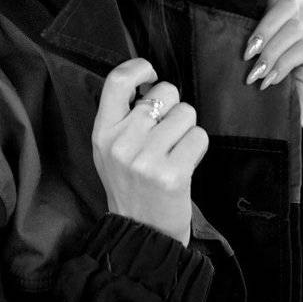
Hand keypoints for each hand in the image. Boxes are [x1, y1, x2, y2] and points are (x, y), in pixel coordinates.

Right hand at [92, 58, 208, 246]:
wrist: (141, 233)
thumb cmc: (130, 184)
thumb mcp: (110, 149)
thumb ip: (123, 116)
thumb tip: (149, 78)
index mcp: (103, 133)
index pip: (117, 81)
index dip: (139, 68)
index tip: (150, 76)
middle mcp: (121, 143)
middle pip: (164, 92)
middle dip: (173, 107)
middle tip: (166, 133)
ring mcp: (146, 159)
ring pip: (186, 113)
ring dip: (187, 129)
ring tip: (174, 151)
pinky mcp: (172, 174)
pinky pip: (199, 136)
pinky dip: (197, 147)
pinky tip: (184, 163)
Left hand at [242, 0, 302, 119]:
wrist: (258, 124)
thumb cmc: (239, 89)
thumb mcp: (232, 59)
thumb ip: (232, 37)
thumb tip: (216, 21)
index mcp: (267, 19)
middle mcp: (288, 28)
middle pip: (289, 5)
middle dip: (267, 24)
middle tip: (248, 50)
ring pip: (295, 29)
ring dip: (271, 51)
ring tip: (253, 74)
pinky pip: (302, 51)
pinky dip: (282, 65)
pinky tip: (267, 82)